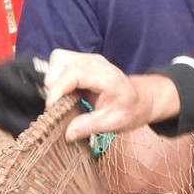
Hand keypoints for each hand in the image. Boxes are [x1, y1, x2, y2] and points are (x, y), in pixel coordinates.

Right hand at [43, 51, 179, 139]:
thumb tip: (67, 134)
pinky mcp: (83, 62)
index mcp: (106, 77)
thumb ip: (89, 126)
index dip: (57, 89)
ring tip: (59, 98)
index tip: (51, 107)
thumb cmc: (130, 111)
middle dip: (53, 83)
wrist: (142, 100)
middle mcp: (96, 63)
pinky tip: (64, 93)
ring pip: (58, 59)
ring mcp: (89, 59)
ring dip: (53, 78)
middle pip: (61, 60)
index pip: (73, 73)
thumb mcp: (113, 123)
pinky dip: (57, 77)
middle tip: (57, 105)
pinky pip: (62, 63)